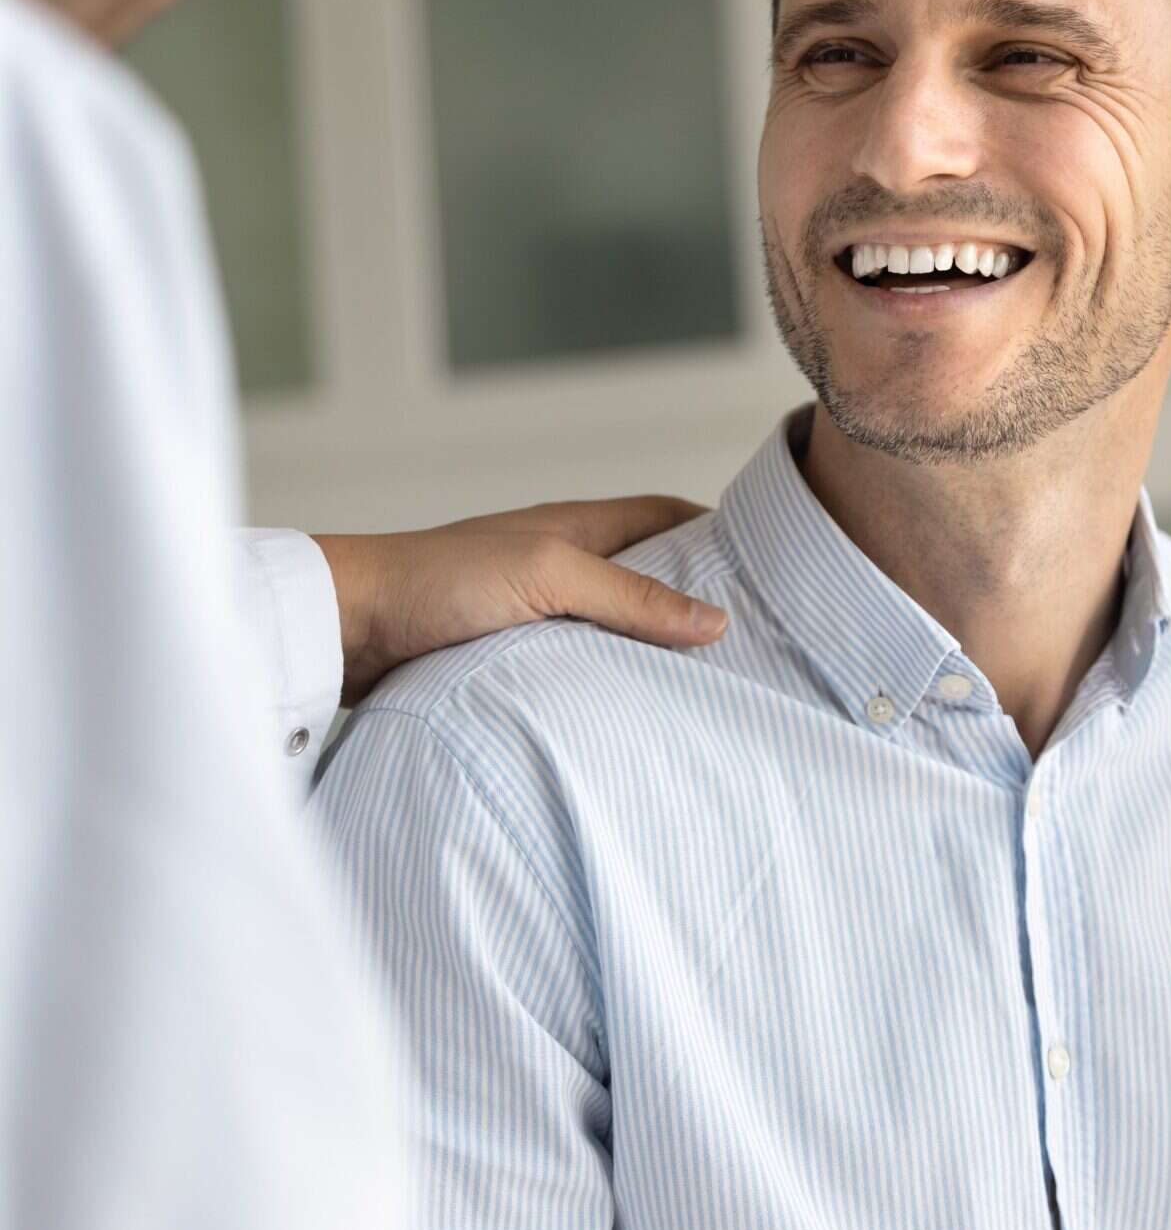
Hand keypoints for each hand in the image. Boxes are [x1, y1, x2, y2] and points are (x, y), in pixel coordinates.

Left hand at [314, 497, 725, 702]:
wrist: (342, 626)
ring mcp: (529, 608)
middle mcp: (556, 561)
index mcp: (573, 527)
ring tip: (701, 687)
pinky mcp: (501, 652)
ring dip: (646, 647)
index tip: (769, 565)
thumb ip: (629, 594)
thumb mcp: (545, 577)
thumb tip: (716, 620)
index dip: (718, 533)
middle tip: (751, 640)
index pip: (667, 516)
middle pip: (645, 572)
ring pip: (609, 622)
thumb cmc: (434, 583)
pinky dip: (601, 679)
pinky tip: (622, 713)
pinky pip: (572, 662)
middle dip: (693, 596)